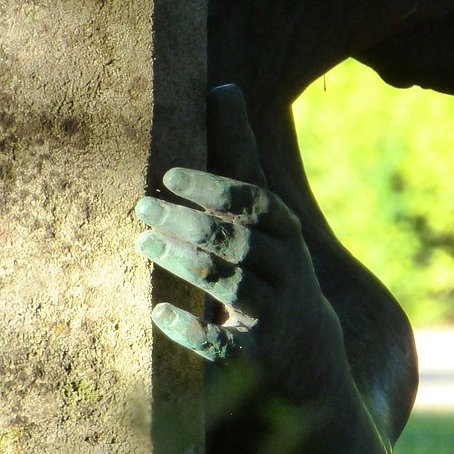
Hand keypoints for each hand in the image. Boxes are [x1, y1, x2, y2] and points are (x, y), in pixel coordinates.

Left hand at [135, 85, 344, 397]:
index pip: (257, 202)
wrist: (312, 367)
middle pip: (239, 241)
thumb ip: (241, 161)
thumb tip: (222, 86)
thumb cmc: (276, 272)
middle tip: (141, 208)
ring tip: (144, 244)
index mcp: (288, 236)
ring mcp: (276, 318)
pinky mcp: (259, 359)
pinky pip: (223, 345)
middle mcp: (289, 274)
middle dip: (189, 222)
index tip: (171, 176)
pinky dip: (192, 328)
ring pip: (231, 285)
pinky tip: (159, 314)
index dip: (216, 187)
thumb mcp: (268, 220)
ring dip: (184, 263)